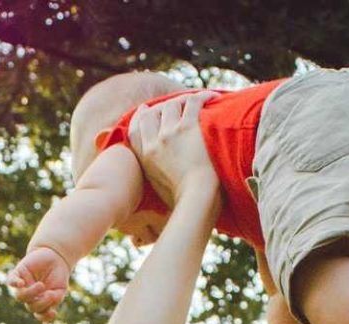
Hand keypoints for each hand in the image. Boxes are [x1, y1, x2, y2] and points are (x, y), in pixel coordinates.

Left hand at [7, 247, 70, 321]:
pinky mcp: (18, 273)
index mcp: (40, 302)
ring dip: (30, 294)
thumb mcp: (61, 289)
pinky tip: (21, 283)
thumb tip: (49, 300)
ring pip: (20, 297)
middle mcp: (30, 296)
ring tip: (41, 285)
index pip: (39, 314)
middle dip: (41, 303)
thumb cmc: (58, 275)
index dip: (44, 317)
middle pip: (30, 307)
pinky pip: (11, 281)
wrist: (55, 256)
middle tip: (50, 294)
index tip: (53, 312)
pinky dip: (14, 283)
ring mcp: (23, 286)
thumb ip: (55, 298)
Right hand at [128, 91, 219, 205]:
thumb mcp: (161, 190)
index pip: (135, 129)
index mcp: (146, 157)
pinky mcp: (189, 127)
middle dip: (161, 106)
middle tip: (175, 103)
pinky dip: (203, 96)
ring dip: (183, 100)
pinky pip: (193, 102)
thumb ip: (159, 178)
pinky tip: (213, 97)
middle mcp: (155, 142)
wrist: (196, 200)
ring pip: (172, 105)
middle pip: (152, 113)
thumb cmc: (185, 202)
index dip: (140, 116)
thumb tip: (166, 179)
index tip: (144, 109)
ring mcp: (170, 133)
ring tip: (196, 101)